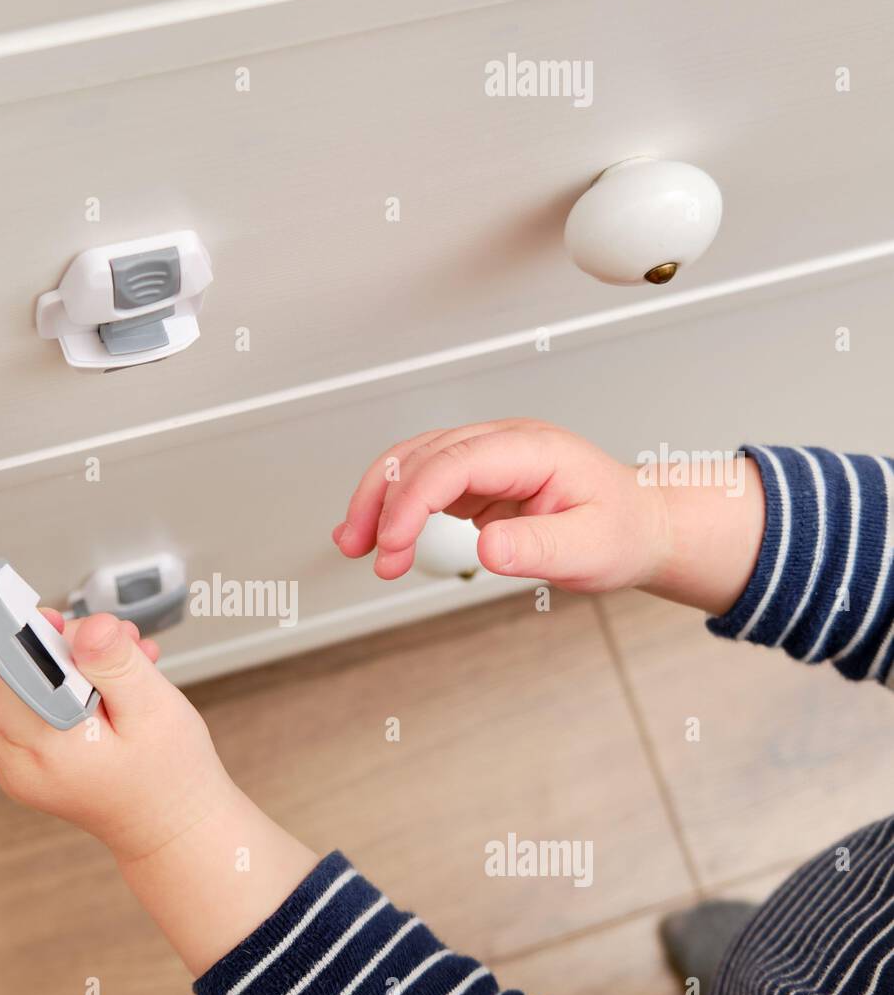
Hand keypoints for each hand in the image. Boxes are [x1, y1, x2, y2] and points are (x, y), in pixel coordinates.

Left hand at [0, 610, 318, 977]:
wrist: (173, 829)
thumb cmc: (171, 779)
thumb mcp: (154, 710)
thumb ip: (116, 664)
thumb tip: (87, 626)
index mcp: (45, 748)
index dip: (24, 631)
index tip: (52, 613)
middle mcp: (18, 760)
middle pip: (11, 671)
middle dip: (62, 645)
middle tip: (114, 642)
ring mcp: (19, 763)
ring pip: (25, 685)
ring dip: (71, 665)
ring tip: (124, 667)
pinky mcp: (29, 760)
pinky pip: (35, 706)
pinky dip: (69, 688)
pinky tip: (111, 688)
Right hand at [332, 418, 762, 611]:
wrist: (638, 527)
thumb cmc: (621, 531)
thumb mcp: (589, 549)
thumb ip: (538, 548)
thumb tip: (488, 550)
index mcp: (533, 450)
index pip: (455, 461)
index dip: (414, 499)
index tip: (393, 542)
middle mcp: (504, 444)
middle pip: (421, 454)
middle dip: (382, 500)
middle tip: (365, 551)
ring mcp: (488, 457)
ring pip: (413, 463)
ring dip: (378, 501)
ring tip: (357, 545)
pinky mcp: (477, 478)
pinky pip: (423, 482)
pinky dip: (394, 508)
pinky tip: (379, 535)